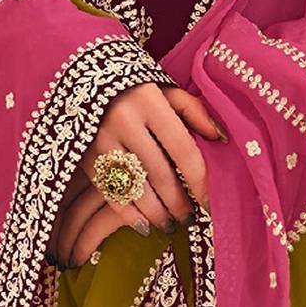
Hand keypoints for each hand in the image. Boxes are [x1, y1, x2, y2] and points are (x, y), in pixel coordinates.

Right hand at [49, 82, 227, 268]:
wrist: (86, 81)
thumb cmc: (136, 87)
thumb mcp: (166, 90)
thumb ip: (194, 110)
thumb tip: (219, 138)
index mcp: (149, 101)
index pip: (182, 149)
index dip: (199, 180)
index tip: (208, 201)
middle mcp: (124, 121)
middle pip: (159, 173)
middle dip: (178, 203)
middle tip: (190, 218)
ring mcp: (102, 140)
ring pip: (136, 188)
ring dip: (157, 213)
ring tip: (171, 224)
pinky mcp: (86, 156)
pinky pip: (111, 193)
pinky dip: (128, 215)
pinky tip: (144, 225)